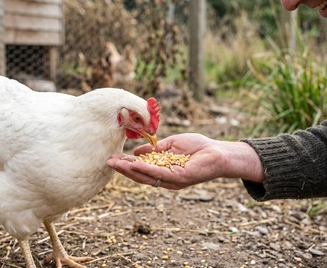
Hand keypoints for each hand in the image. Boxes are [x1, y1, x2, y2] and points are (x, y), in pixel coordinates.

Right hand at [106, 133, 264, 189]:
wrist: (218, 152)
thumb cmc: (198, 147)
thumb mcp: (170, 145)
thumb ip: (154, 148)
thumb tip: (136, 150)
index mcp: (162, 170)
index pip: (140, 168)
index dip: (126, 163)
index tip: (112, 157)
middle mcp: (165, 178)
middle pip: (140, 175)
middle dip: (123, 169)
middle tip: (108, 162)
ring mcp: (172, 180)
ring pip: (146, 176)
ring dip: (130, 170)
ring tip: (116, 163)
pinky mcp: (179, 178)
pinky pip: (159, 174)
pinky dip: (146, 169)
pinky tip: (134, 164)